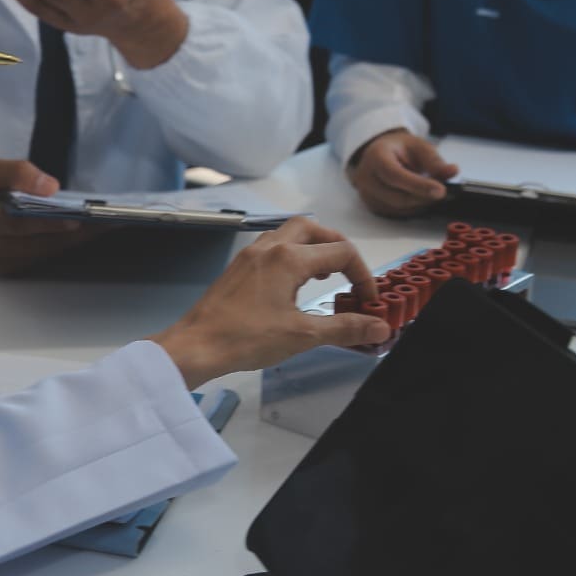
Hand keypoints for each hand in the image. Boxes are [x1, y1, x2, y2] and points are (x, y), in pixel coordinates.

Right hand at [0, 158, 95, 272]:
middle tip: (114, 222)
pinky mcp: (6, 270)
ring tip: (105, 227)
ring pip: (48, 254)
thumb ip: (14, 173)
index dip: (61, 221)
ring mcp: (0, 264)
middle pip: (47, 243)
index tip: (91, 216)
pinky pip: (41, 258)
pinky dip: (62, 246)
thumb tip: (51, 186)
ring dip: (77, 242)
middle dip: (81, 233)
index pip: (29, 222)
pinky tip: (82, 235)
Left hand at [149, 218, 388, 389]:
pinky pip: (271, 247)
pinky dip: (291, 255)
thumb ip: (344, 328)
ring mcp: (250, 255)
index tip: (368, 300)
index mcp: (289, 258)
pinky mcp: (238, 268)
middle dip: (338, 247)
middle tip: (350, 272)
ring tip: (325, 275)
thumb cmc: (244, 338)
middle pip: (314, 230)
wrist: (196, 345)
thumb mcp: (302, 335)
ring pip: (289, 234)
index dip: (363, 275)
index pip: (341, 252)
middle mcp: (270, 248)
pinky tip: (292, 282)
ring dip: (312, 247)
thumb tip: (379, 328)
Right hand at [348, 130, 458, 216]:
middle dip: (423, 197)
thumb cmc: (400, 149)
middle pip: (396, 196)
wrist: (379, 154)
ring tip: (432, 192)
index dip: (418, 185)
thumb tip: (453, 171)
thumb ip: (434, 161)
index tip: (441, 191)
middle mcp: (366, 178)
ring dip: (420, 204)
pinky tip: (421, 198)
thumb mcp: (419, 146)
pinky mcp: (372, 206)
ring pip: (398, 208)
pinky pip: (396, 213)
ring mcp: (366, 194)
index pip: (395, 175)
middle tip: (443, 192)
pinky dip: (413, 208)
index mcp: (376, 156)